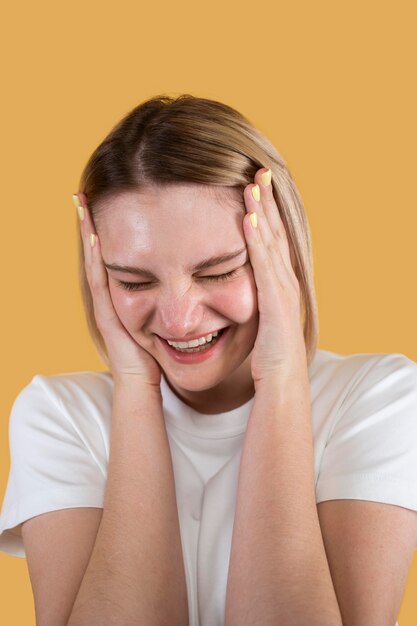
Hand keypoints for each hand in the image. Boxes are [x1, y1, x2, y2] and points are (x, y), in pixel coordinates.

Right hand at [75, 193, 162, 388]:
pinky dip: (93, 257)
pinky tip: (92, 235)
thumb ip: (173, 295)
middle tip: (89, 194)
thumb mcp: (166, 316)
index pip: (118, 254)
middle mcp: (112, 294)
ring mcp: (107, 303)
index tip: (115, 201)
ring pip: (95, 261)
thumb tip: (194, 281)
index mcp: (127, 293)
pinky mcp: (108, 314)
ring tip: (84, 203)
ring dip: (88, 232)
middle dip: (94, 224)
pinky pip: (98, 280)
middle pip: (100, 252)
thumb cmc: (160, 353)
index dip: (112, 229)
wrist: (145, 382)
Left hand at [242, 168, 307, 387]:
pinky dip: (257, 242)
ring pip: (271, 244)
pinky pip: (264, 267)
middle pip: (275, 234)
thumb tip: (233, 290)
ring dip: (262, 213)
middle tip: (259, 170)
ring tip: (253, 183)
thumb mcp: (257, 322)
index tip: (255, 187)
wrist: (282, 385)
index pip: (272, 241)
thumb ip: (250, 301)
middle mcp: (284, 283)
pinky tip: (248, 220)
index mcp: (278, 285)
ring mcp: (282, 292)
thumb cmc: (268, 358)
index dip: (265, 213)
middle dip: (267, 202)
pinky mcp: (275, 304)